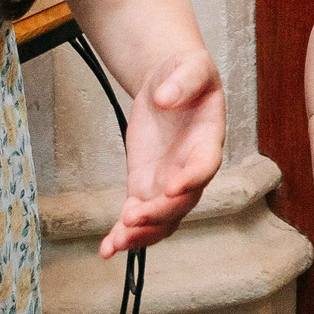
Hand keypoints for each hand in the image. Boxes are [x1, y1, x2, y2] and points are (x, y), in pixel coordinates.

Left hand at [102, 47, 226, 255]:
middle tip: (132, 216)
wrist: (168, 82)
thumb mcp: (190, 66)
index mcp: (207, 141)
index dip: (191, 179)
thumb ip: (182, 81)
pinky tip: (106, 248)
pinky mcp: (145, 185)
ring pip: (161, 219)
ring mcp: (168, 181)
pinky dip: (123, 233)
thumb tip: (165, 96)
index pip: (204, 166)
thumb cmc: (186, 73)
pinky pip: (137, 215)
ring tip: (116, 241)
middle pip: (181, 202)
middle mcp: (190, 169)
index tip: (172, 186)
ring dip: (141, 233)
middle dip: (158, 213)